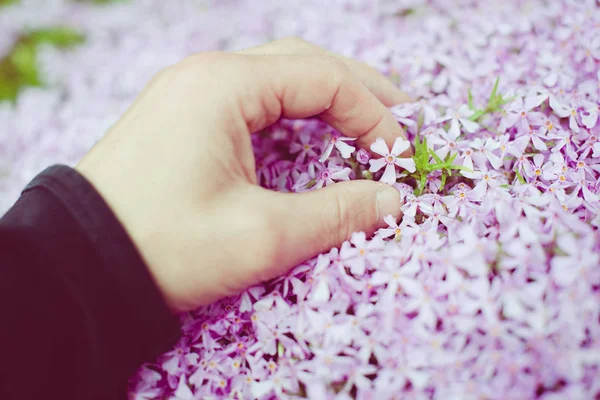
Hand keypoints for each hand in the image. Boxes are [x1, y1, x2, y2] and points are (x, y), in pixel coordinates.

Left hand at [76, 37, 409, 312]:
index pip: (323, 79)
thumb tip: (390, 201)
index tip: (397, 157)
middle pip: (301, 64)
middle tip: (399, 117)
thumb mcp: (260, 234)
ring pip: (274, 78)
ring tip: (363, 120)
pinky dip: (289, 113)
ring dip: (323, 96)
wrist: (78, 264)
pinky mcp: (181, 118)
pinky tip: (307, 134)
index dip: (371, 114)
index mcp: (224, 86)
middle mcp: (205, 75)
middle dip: (356, 89)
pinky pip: (248, 100)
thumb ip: (335, 213)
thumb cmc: (165, 246)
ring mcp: (189, 93)